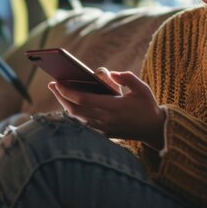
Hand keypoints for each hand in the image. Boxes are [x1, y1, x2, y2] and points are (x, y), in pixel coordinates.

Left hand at [48, 68, 165, 148]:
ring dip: (65, 105)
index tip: (58, 82)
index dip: (68, 91)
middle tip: (52, 85)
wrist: (154, 130)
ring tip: (58, 92)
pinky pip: (84, 124)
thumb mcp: (141, 88)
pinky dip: (74, 114)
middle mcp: (106, 119)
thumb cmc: (147, 106)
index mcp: (114, 106)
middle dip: (61, 97)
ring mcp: (104, 129)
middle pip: (76, 109)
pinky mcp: (105, 134)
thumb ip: (126, 77)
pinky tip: (69, 104)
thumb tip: (110, 73)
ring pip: (78, 118)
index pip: (84, 100)